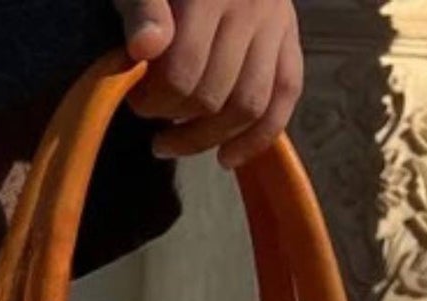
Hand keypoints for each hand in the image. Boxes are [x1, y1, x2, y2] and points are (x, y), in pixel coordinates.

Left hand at [116, 0, 303, 168]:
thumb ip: (141, 8)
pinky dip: (258, 138)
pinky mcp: (291, 37)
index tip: (135, 98)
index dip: (154, 98)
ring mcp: (276, 23)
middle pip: (215, 94)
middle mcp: (252, 6)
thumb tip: (145, 48)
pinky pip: (285, 98)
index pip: (184, 71)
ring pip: (250, 105)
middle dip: (176, 117)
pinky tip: (227, 158)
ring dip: (209, 138)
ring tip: (175, 143)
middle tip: (153, 116)